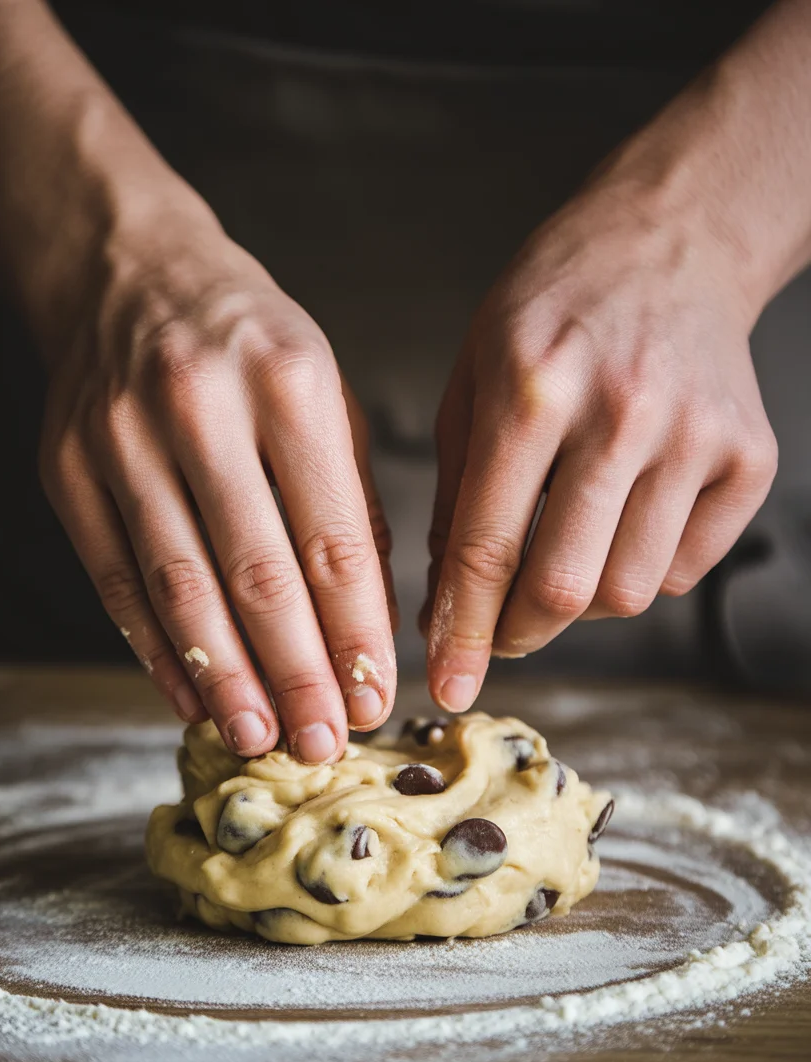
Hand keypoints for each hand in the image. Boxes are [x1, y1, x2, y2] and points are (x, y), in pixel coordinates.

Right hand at [38, 188, 396, 760]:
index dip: (355, 633)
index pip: (332, 537)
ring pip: (181, 587)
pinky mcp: (68, 469)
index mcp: (288, 380)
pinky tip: (192, 694)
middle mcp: (199, 406)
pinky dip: (156, 648)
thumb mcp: (326, 393)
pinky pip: (117, 580)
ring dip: (225, 677)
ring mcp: (121, 438)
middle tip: (322, 742)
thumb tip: (365, 620)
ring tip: (260, 737)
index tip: (374, 696)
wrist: (126, 273)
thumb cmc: (249, 342)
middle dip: (296, 673)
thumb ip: (350, 500)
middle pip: (257, 574)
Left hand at [422, 166, 777, 711]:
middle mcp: (620, 411)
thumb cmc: (554, 306)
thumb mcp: (473, 376)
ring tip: (560, 558)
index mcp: (531, 385)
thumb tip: (446, 601)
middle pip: (565, 586)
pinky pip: (684, 568)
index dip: (461, 631)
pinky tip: (620, 524)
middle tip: (500, 634)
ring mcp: (695, 434)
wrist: (671, 241)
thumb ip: (456, 492)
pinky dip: (640, 570)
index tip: (448, 687)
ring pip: (628, 590)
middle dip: (517, 634)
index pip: (487, 544)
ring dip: (580, 602)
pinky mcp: (749, 455)